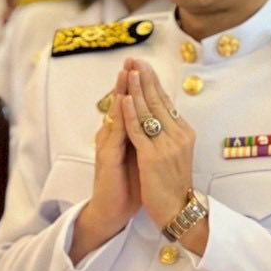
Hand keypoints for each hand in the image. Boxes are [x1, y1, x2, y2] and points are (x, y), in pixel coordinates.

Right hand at [71, 68, 142, 262]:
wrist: (114, 210)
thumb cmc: (130, 185)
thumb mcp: (143, 157)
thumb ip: (148, 138)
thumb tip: (163, 123)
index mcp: (124, 134)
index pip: (132, 105)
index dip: (139, 86)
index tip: (145, 66)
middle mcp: (113, 135)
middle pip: (122, 103)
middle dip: (129, 81)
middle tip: (133, 59)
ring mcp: (108, 145)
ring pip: (116, 113)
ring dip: (121, 91)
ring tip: (126, 71)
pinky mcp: (107, 157)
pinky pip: (114, 133)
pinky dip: (119, 117)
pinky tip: (122, 102)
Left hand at [119, 60, 202, 249]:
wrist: (177, 212)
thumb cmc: (173, 186)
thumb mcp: (176, 154)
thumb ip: (169, 134)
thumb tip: (161, 114)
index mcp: (183, 133)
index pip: (167, 102)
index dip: (154, 83)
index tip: (144, 66)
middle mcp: (178, 135)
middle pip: (159, 101)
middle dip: (145, 79)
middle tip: (135, 59)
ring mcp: (166, 146)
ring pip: (149, 111)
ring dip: (137, 88)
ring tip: (129, 70)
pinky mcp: (153, 157)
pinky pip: (139, 130)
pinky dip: (131, 113)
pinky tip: (125, 98)